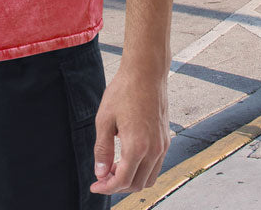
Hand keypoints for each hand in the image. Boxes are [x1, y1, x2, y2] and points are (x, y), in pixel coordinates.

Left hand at [88, 64, 169, 196]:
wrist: (146, 72)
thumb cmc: (123, 91)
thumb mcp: (104, 119)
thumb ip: (102, 149)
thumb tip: (100, 173)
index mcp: (137, 146)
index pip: (123, 180)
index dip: (106, 187)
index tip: (95, 185)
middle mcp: (154, 150)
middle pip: (137, 185)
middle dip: (118, 186)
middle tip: (102, 176)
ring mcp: (162, 145)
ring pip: (149, 179)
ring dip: (131, 180)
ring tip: (113, 168)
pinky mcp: (165, 139)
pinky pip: (155, 166)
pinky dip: (141, 170)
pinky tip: (126, 159)